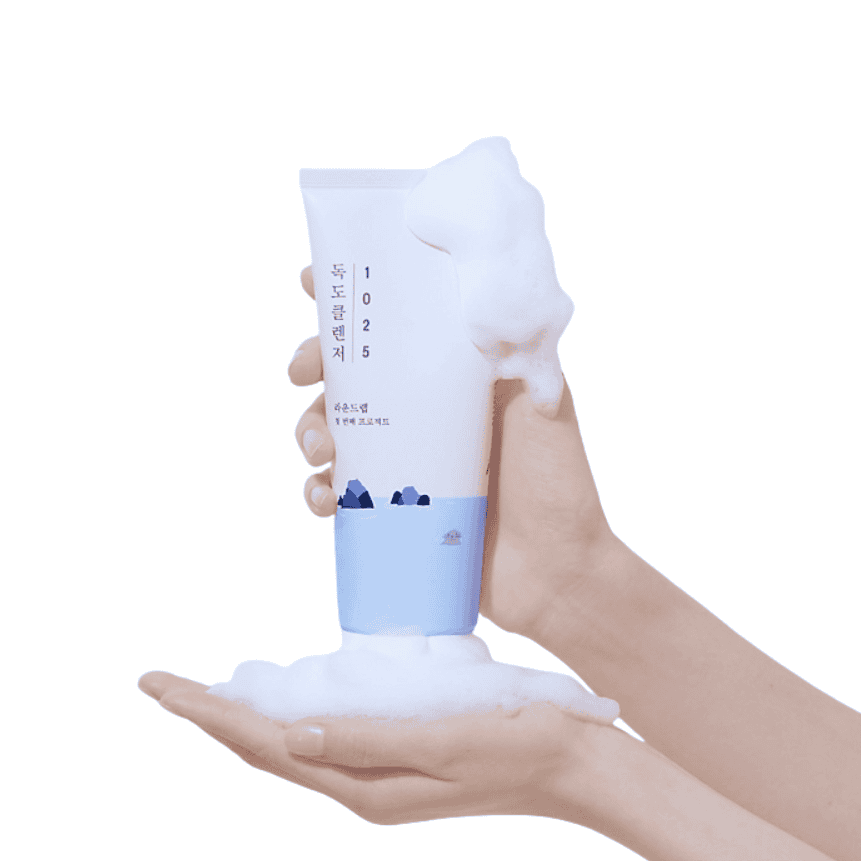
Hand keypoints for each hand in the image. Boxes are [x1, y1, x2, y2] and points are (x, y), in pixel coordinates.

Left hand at [138, 671, 597, 825]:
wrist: (575, 763)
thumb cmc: (518, 743)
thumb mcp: (443, 740)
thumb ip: (368, 738)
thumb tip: (292, 734)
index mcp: (366, 784)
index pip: (266, 745)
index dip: (208, 714)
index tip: (159, 685)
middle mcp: (362, 784)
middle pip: (266, 747)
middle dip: (210, 715)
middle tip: (162, 684)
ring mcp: (379, 773)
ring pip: (291, 744)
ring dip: (242, 717)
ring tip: (203, 693)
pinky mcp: (398, 754)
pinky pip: (325, 737)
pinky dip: (287, 716)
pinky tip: (282, 701)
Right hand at [289, 264, 622, 641]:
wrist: (559, 573)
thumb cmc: (559, 482)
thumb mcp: (546, 402)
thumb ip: (516, 351)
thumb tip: (480, 294)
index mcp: (455, 380)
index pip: (398, 329)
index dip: (354, 307)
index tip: (312, 287)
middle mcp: (424, 416)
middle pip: (351, 378)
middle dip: (314, 366)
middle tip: (302, 372)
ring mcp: (404, 464)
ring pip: (333, 433)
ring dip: (308, 431)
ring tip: (319, 449)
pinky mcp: (390, 512)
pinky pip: (337, 495)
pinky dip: (317, 493)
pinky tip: (323, 500)